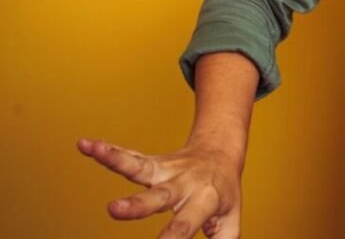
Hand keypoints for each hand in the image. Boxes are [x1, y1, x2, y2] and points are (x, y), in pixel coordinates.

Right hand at [76, 136, 241, 237]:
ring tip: (94, 150)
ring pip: (139, 167)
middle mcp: (182, 184)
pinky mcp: (152, 164)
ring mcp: (165, 171)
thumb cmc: (223, 195)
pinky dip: (107, 151)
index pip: (184, 226)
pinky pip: (128, 157)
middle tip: (113, 210)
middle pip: (158, 195)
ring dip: (116, 159)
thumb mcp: (231, 222)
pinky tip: (86, 144)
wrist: (221, 152)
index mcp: (204, 200)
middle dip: (136, 204)